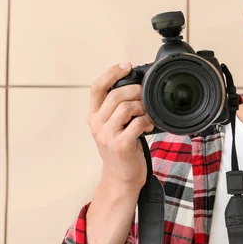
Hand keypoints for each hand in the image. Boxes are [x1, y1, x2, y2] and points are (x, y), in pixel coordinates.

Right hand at [87, 62, 154, 190]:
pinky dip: (147, 121)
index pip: (97, 87)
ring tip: (147, 113)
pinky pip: (137, 124)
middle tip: (145, 94)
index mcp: (93, 116)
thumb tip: (135, 85)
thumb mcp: (111, 126)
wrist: (120, 178)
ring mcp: (107, 135)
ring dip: (142, 107)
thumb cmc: (120, 149)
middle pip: (115, 95)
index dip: (111, 72)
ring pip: (126, 107)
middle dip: (135, 90)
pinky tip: (149, 125)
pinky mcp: (120, 145)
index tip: (126, 66)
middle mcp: (97, 124)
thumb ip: (116, 108)